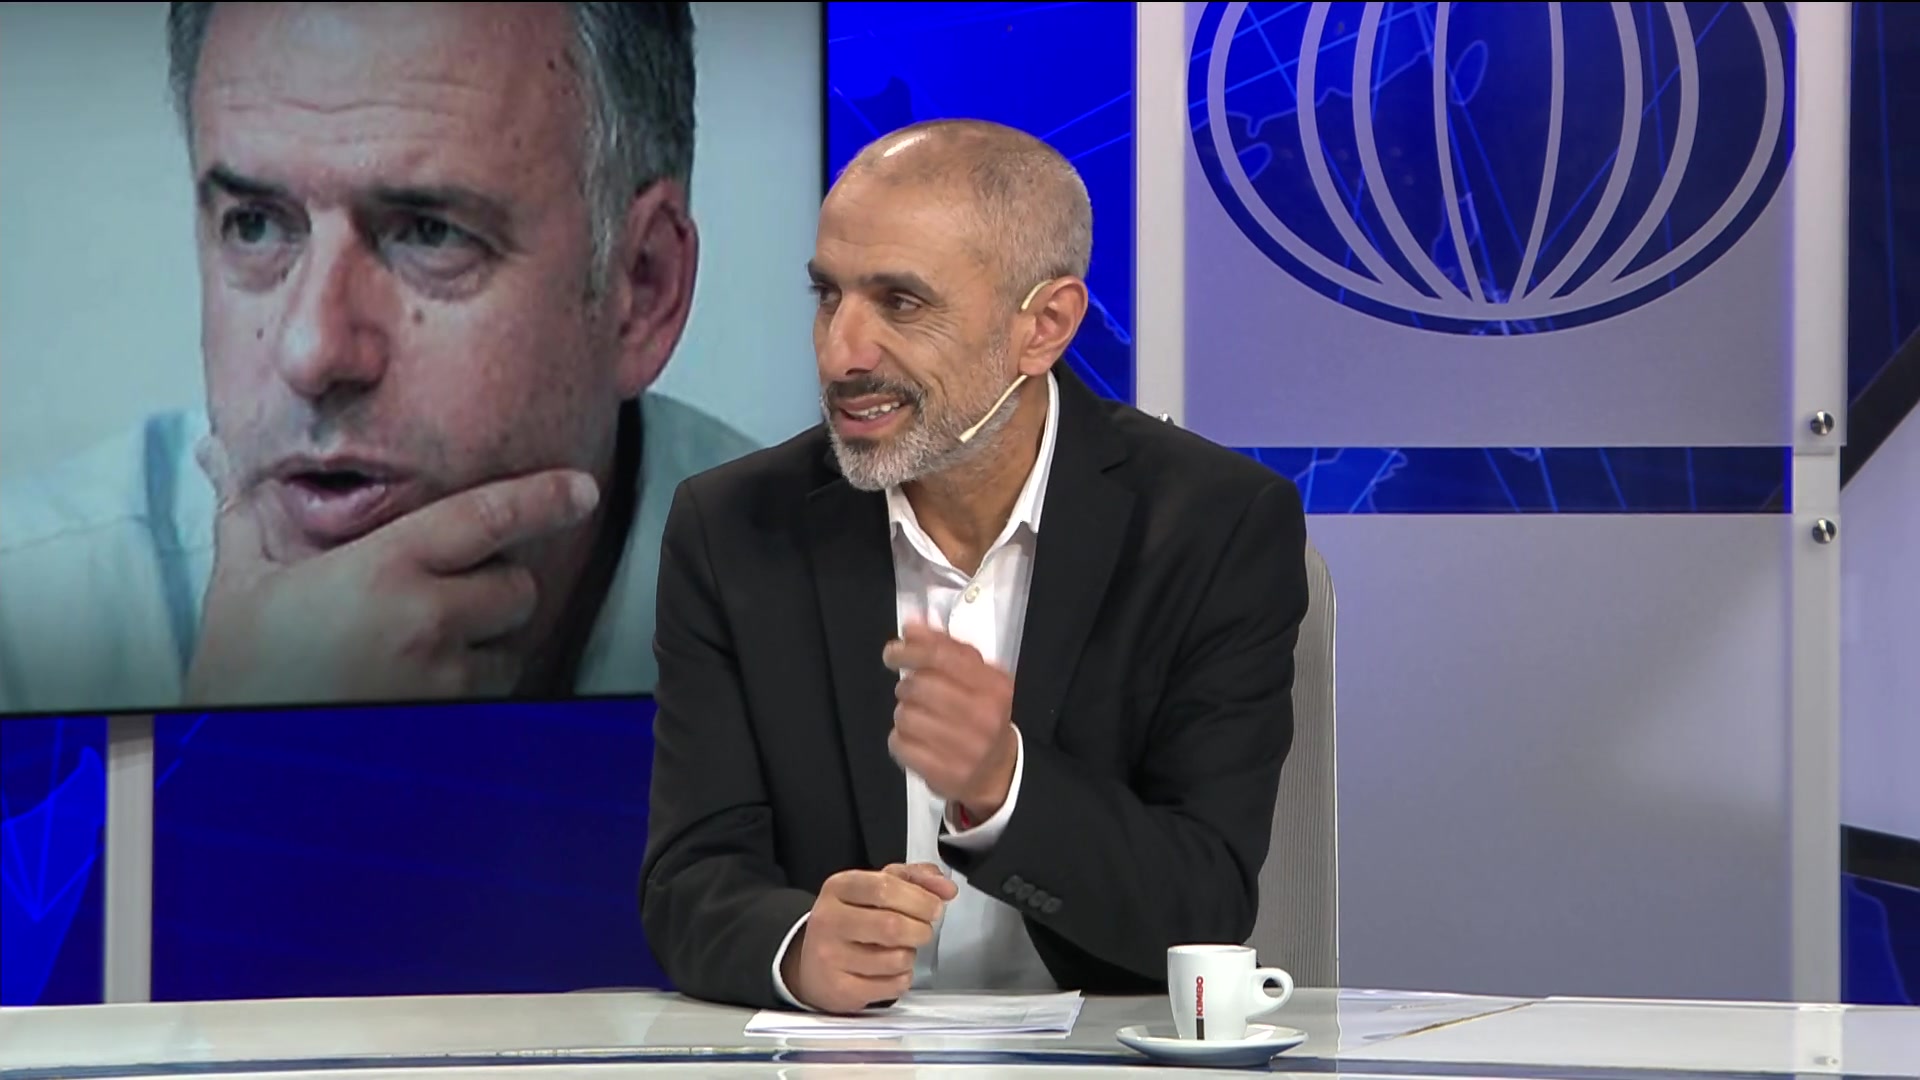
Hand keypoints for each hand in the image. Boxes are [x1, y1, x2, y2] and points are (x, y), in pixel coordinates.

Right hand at [185, 438, 598, 705]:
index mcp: (383, 570)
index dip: (542, 498)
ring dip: (485, 643)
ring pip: (510, 647)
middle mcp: (425, 621)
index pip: (487, 517)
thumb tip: (221, 452)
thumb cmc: (238, 674)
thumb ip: (252, 519)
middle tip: (442, 594)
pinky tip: (419, 688)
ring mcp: (442, 681)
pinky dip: (472, 688)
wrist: (233, 763)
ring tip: (418, 651)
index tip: (580, 488)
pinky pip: (491, 698)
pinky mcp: (450, 727)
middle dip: (496, 585)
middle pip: (516, 586)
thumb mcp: (241, 586)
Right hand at [784, 863, 957, 1013]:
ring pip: (896, 958)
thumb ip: (914, 879)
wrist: (809, 964)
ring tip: (900, 950)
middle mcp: (829, 920)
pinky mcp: (840, 989)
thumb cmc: (850, 921)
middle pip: (892, 925)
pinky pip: (892, 985)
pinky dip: (902, 978)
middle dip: (920, 930)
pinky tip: (890, 971)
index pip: (884, 887)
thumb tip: (946, 887)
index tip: (934, 906)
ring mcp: (831, 957)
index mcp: (839, 887)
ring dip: (910, 955)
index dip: (918, 898)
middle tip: (922, 930)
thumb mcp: (875, 888)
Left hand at [882, 621, 1017, 820]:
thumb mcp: (977, 677)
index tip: (892, 652)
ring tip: (917, 718)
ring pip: (905, 715)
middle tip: (911, 693)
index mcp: (994, 686)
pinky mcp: (944, 773)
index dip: (909, 650)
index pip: (941, 657)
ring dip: (903, 713)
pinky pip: (900, 744)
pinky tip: (914, 740)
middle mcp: (983, 716)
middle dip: (906, 686)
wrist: (997, 771)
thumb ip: (946, 647)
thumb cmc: (981, 714)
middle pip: (919, 686)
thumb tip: (911, 626)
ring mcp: (964, 748)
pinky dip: (899, 739)